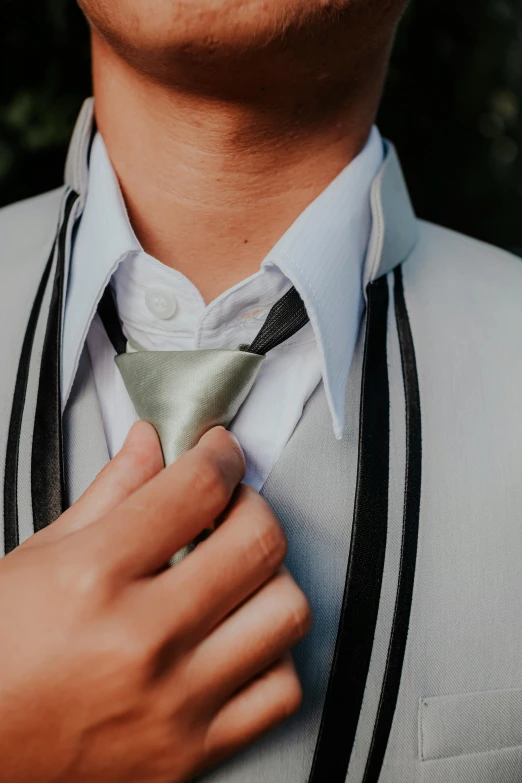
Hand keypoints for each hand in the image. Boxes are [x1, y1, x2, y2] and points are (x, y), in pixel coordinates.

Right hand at [0, 423, 310, 782]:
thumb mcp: (38, 557)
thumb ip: (109, 493)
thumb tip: (149, 445)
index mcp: (94, 578)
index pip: (196, 488)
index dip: (220, 454)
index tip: (220, 453)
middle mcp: (142, 639)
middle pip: (257, 541)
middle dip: (254, 504)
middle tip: (231, 506)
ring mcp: (173, 700)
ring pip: (286, 611)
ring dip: (271, 577)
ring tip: (239, 573)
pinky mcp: (190, 751)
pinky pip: (281, 691)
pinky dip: (273, 654)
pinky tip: (241, 638)